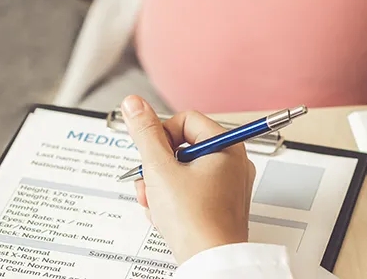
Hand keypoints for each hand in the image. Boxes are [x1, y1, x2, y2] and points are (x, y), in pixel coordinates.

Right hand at [120, 95, 256, 262]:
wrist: (210, 262)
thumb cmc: (196, 219)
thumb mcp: (160, 170)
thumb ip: (145, 134)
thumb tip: (134, 104)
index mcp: (226, 146)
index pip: (185, 120)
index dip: (161, 135)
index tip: (152, 155)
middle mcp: (231, 163)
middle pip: (181, 147)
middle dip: (157, 167)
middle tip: (150, 183)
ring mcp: (227, 186)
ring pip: (182, 172)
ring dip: (160, 186)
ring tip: (156, 204)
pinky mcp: (219, 206)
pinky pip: (189, 192)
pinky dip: (172, 202)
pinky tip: (164, 216)